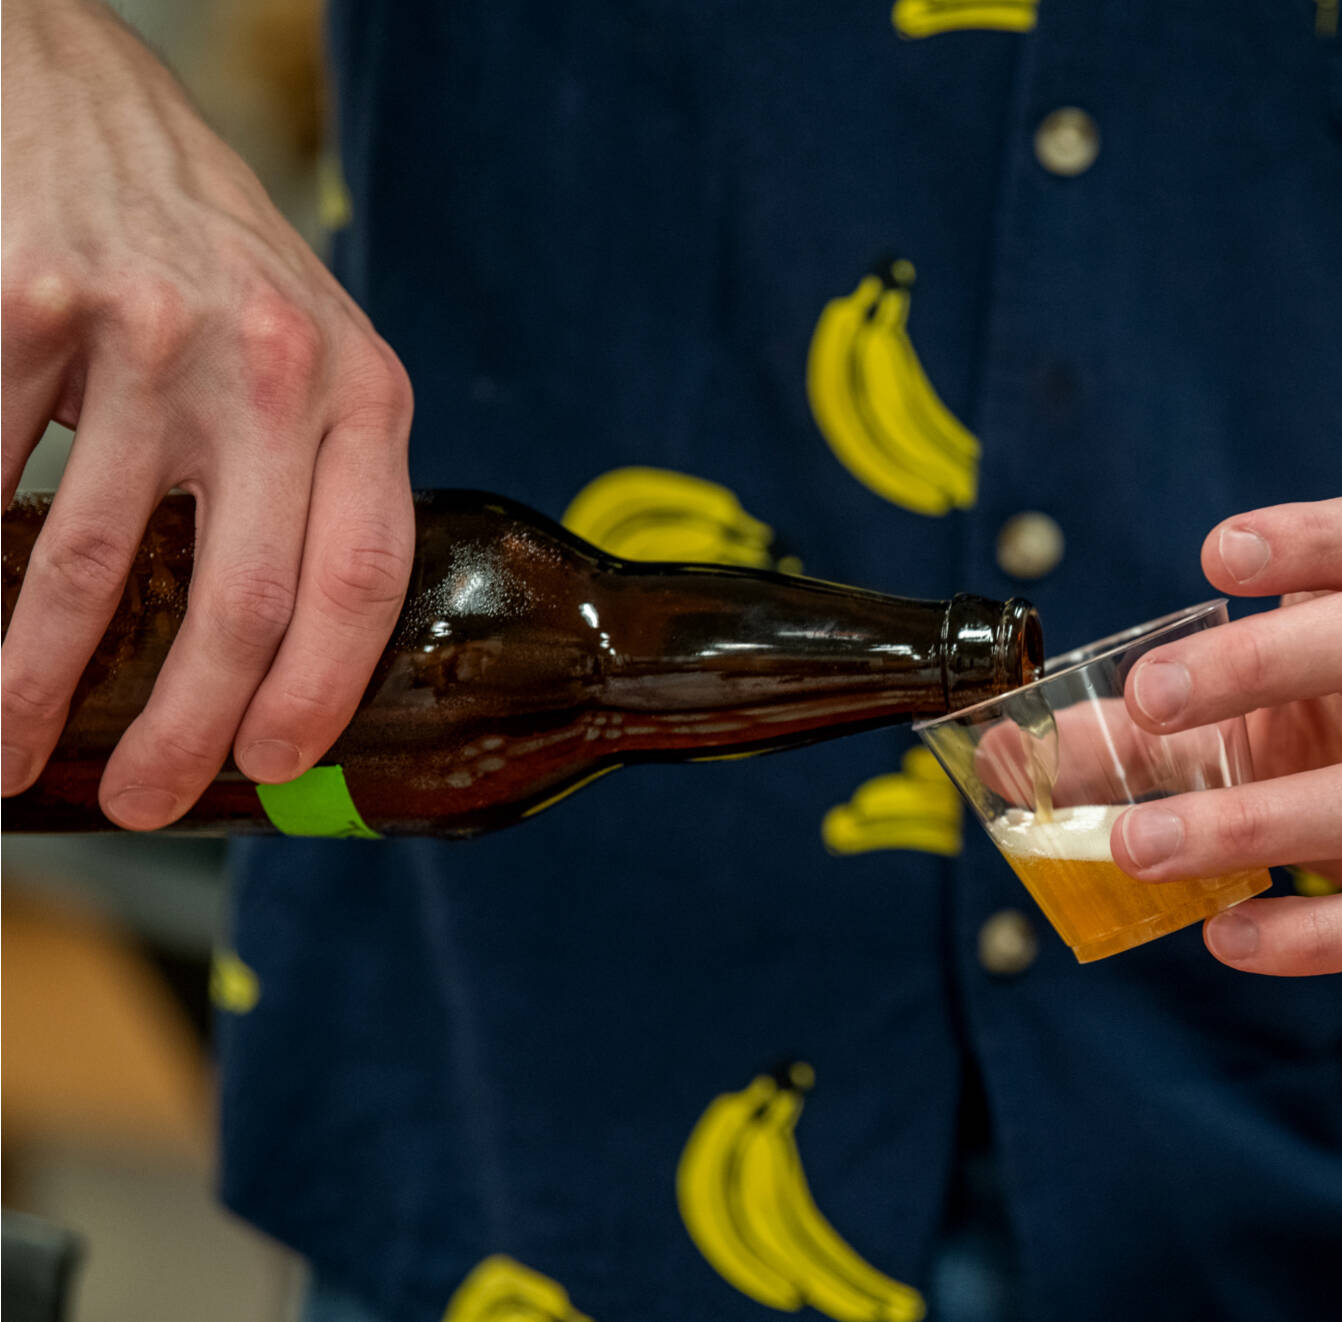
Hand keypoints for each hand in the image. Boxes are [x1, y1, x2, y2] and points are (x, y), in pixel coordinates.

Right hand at [1, 0, 413, 826]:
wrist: (86, 103)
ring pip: (87, 558)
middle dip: (184, 724)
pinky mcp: (31, 307)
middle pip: (239, 595)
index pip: (364, 574)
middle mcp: (273, 365)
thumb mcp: (311, 353)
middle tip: (140, 800)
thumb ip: (320, 474)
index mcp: (364, 389)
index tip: (270, 766)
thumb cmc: (207, 262)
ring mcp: (148, 335)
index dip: (320, 689)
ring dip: (35, 679)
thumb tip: (289, 658)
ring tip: (8, 745)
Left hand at [1108, 498, 1341, 1004]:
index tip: (1220, 555)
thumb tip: (1013, 752)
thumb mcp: (1276, 727)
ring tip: (1138, 845)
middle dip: (1262, 663)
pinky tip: (1230, 936)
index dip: (1306, 539)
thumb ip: (1149, 735)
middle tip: (1152, 695)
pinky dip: (1311, 933)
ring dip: (1248, 823)